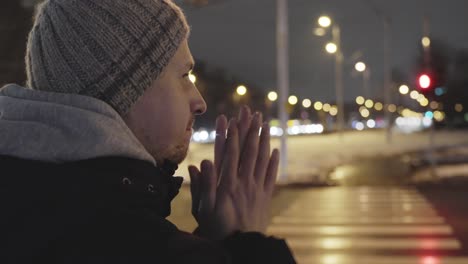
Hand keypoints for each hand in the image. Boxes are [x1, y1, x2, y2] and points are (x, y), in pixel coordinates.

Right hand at [189, 106, 279, 239]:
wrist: (241, 246)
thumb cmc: (218, 229)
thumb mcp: (204, 209)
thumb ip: (202, 186)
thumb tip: (201, 162)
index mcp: (227, 184)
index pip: (230, 154)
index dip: (232, 135)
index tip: (234, 119)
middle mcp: (244, 182)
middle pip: (248, 151)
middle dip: (250, 130)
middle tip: (253, 113)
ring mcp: (257, 189)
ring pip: (262, 159)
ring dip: (264, 140)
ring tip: (266, 124)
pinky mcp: (265, 197)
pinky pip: (271, 176)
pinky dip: (274, 162)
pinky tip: (275, 150)